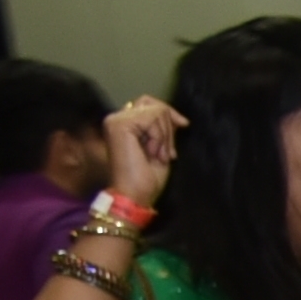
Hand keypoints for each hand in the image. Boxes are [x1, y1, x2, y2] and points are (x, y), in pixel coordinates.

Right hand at [101, 95, 184, 209]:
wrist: (134, 196)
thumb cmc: (146, 179)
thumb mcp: (160, 148)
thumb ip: (163, 130)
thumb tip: (176, 117)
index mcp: (123, 124)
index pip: (149, 105)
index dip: (168, 113)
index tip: (184, 125)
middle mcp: (116, 119)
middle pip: (152, 103)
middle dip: (168, 126)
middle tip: (167, 152)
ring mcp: (116, 120)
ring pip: (156, 111)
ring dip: (164, 136)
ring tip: (158, 156)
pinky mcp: (120, 124)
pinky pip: (153, 118)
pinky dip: (160, 137)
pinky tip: (153, 153)